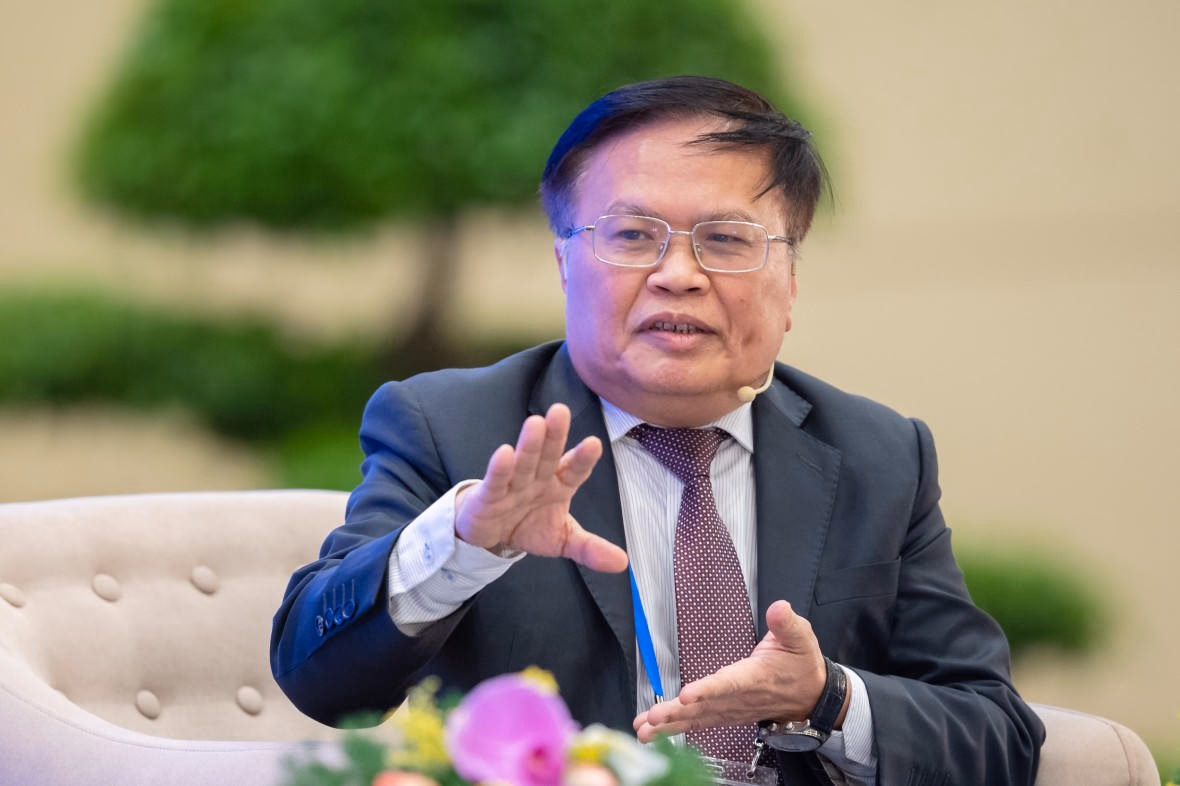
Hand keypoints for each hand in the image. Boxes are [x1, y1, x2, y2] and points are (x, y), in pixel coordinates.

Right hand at [454, 403, 628, 573]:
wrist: (491, 535)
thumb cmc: (529, 525)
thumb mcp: (563, 539)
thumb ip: (589, 548)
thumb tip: (622, 563)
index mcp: (560, 484)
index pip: (575, 470)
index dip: (583, 458)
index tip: (594, 444)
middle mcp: (538, 478)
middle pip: (548, 456)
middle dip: (554, 436)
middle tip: (560, 411)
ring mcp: (513, 484)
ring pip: (523, 462)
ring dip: (529, 445)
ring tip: (535, 423)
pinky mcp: (489, 495)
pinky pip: (496, 481)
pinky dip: (499, 469)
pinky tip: (504, 453)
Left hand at [633, 600, 842, 740]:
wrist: (812, 697)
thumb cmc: (802, 665)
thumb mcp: (801, 638)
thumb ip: (787, 623)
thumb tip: (779, 608)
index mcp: (756, 677)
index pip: (729, 684)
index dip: (708, 690)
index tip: (687, 695)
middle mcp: (740, 698)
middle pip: (705, 707)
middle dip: (676, 713)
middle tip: (651, 718)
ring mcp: (732, 709)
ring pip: (698, 718)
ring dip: (669, 724)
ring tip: (643, 730)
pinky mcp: (726, 714)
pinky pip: (699, 723)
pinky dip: (675, 728)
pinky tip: (653, 732)